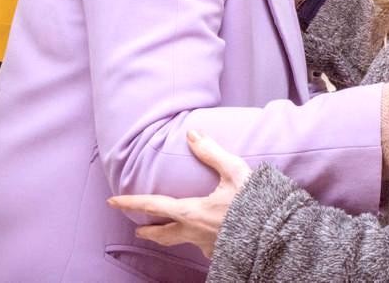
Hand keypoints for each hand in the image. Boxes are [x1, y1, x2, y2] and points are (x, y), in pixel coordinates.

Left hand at [108, 129, 250, 257]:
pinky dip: (199, 240)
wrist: (275, 235)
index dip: (131, 203)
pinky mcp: (221, 253)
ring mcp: (207, 246)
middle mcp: (194, 232)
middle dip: (149, 231)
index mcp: (191, 212)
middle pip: (163, 234)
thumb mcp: (234, 171)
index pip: (153, 206)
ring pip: (183, 241)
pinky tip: (205, 236)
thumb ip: (212, 152)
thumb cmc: (255, 203)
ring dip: (172, 236)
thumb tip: (192, 135)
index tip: (113, 202)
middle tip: (137, 229)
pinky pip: (204, 247)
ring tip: (169, 231)